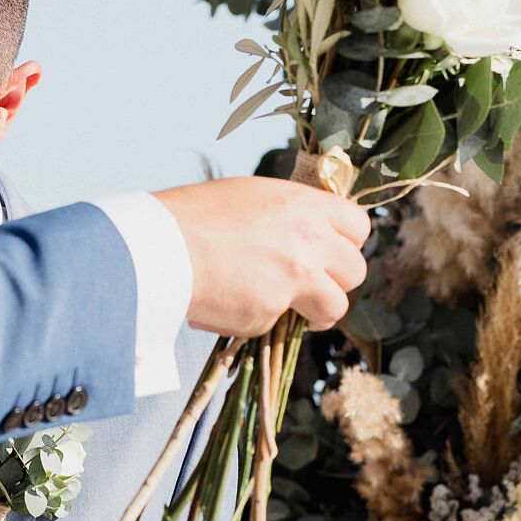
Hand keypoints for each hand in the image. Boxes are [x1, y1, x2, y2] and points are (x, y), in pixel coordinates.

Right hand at [153, 177, 369, 337]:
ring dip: (318, 310)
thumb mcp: (252, 196)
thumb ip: (290, 215)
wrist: (162, 246)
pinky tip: (238, 302)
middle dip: (336, 280)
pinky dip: (265, 319)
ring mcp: (295, 278)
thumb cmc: (196, 216)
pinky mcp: (272, 311)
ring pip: (336, 306)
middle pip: (356, 270)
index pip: (359, 225)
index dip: (347, 242)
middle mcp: (309, 240)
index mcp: (304, 204)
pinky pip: (284, 323)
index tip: (331, 251)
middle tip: (311, 283)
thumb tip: (310, 234)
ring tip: (290, 305)